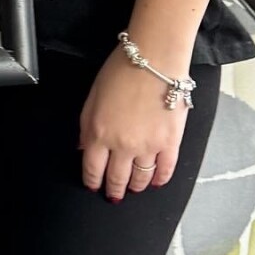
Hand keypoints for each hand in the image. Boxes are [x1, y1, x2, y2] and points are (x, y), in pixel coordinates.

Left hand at [79, 46, 189, 200]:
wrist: (154, 59)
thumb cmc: (121, 70)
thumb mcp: (92, 96)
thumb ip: (86, 125)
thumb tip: (83, 148)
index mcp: (99, 133)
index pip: (92, 169)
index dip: (92, 181)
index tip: (93, 186)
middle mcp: (122, 145)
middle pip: (117, 179)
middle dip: (113, 189)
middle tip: (113, 194)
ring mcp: (148, 147)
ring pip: (141, 179)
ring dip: (136, 187)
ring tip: (133, 188)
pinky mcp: (170, 144)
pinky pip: (165, 171)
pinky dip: (160, 180)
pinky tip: (156, 182)